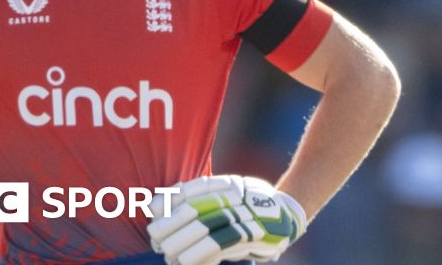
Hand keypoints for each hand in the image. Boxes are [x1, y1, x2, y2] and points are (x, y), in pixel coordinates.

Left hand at [147, 175, 306, 264]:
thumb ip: (206, 193)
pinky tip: (185, 261)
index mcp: (229, 184)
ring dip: (182, 243)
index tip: (151, 209)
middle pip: (197, 210)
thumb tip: (169, 198)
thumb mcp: (232, 190)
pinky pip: (220, 247)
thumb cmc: (253, 203)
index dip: (171, 199)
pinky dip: (200, 255)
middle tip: (155, 238)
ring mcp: (246, 216)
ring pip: (206, 229)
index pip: (194, 189)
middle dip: (172, 225)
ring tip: (167, 253)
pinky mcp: (252, 236)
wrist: (290, 213)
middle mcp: (236, 197)